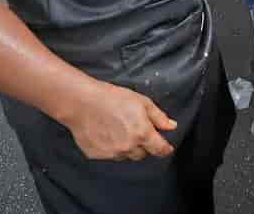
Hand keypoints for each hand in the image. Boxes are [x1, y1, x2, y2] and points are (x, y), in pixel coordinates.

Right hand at [61, 80, 176, 160]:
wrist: (82, 103)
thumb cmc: (112, 98)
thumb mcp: (142, 102)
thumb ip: (159, 117)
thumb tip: (171, 126)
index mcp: (142, 134)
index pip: (159, 149)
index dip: (165, 149)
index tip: (166, 148)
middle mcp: (128, 147)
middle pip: (142, 154)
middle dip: (143, 145)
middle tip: (137, 131)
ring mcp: (111, 153)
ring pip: (126, 155)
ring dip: (127, 147)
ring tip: (119, 129)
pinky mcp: (97, 155)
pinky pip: (110, 155)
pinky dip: (112, 147)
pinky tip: (106, 133)